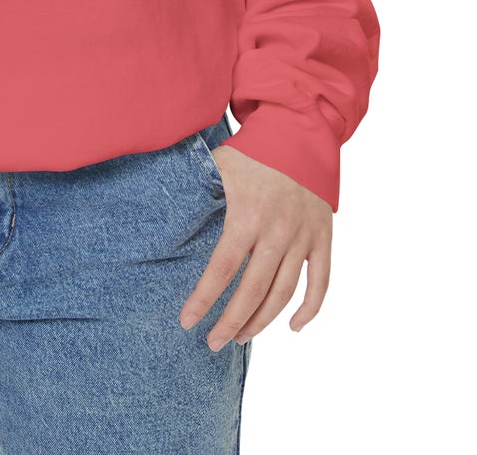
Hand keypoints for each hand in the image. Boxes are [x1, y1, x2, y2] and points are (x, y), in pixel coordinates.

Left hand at [178, 146, 331, 347]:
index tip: (187, 321)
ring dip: (262, 321)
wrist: (299, 134)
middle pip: (252, 291)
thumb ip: (194, 186)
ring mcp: (303, 237)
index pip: (222, 269)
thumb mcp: (218, 164)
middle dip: (230, 322)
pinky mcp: (322, 237)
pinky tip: (292, 327)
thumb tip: (153, 201)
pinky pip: (320, 282)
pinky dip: (309, 309)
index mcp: (247, 215)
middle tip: (213, 342)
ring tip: (241, 337)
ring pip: (283, 293)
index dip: (204, 299)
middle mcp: (277, 232)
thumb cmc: (252, 151)